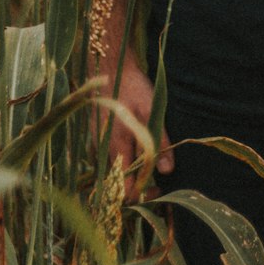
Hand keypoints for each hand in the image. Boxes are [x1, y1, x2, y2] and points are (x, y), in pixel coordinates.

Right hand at [100, 51, 173, 200]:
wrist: (110, 69)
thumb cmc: (132, 89)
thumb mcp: (151, 111)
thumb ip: (159, 141)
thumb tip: (166, 171)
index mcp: (116, 147)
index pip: (123, 189)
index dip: (141, 195)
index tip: (158, 190)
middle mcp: (103, 152)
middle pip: (118, 186)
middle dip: (138, 188)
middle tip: (158, 184)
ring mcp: (97, 146)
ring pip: (113, 174)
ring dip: (130, 177)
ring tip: (150, 168)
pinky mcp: (97, 140)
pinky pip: (108, 162)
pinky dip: (122, 165)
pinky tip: (136, 156)